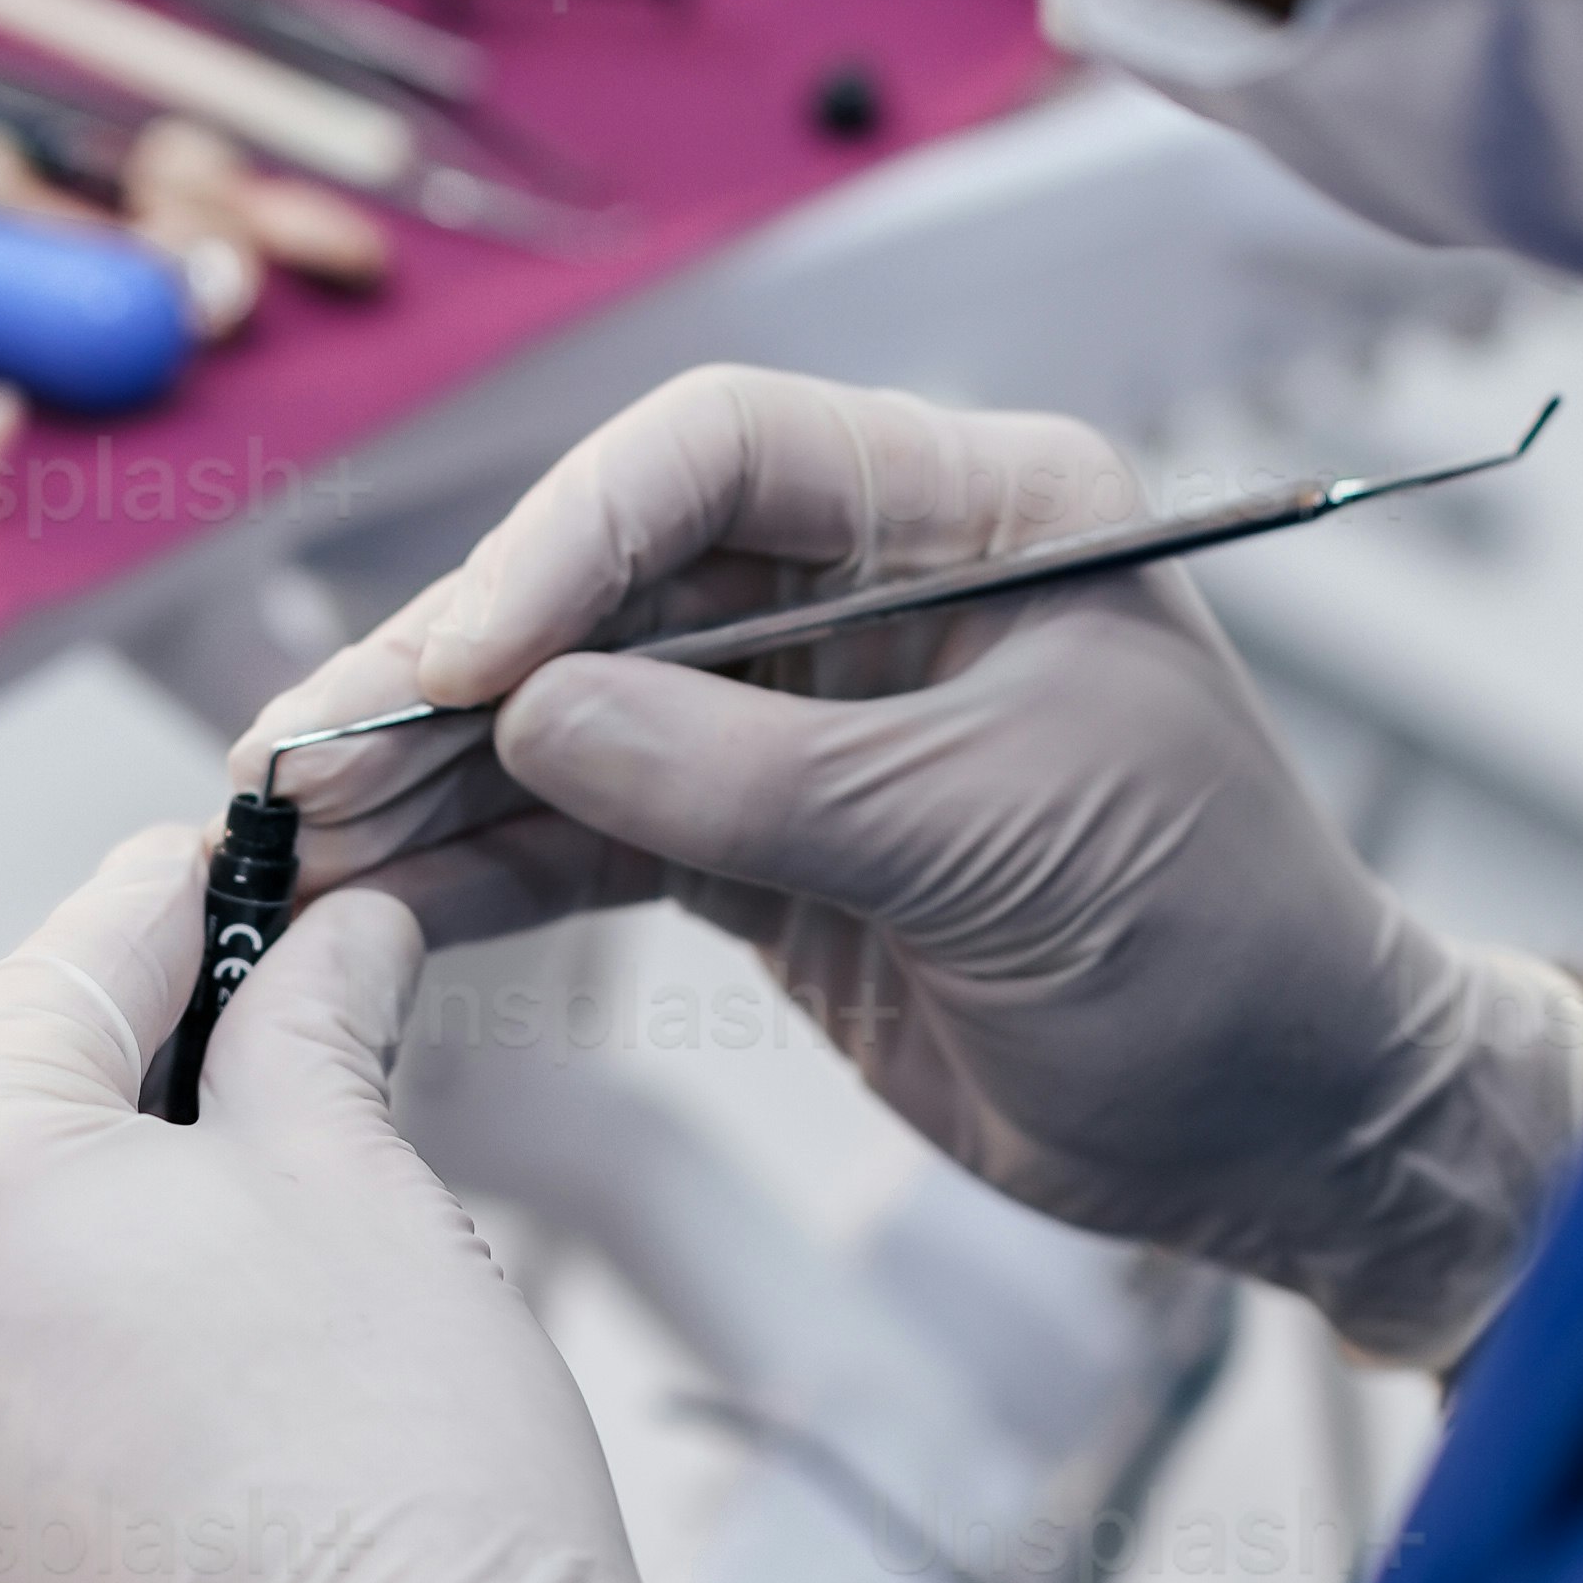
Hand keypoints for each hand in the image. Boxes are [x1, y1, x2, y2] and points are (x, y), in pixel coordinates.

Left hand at [0, 817, 709, 1582]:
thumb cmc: (401, 1487)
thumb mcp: (367, 1192)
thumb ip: (309, 1031)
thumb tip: (330, 936)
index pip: (68, 970)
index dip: (183, 914)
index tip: (236, 885)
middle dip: (98, 1124)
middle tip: (247, 1119)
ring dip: (32, 1311)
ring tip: (200, 1353)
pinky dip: (4, 1479)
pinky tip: (140, 1503)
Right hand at [239, 369, 1582, 1374]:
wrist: (1295, 1129)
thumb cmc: (1220, 951)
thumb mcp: (1003, 846)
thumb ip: (763, 778)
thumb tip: (533, 710)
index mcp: (971, 511)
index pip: (722, 454)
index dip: (572, 537)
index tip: (468, 655)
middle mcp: (869, 589)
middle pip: (612, 584)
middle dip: (452, 666)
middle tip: (306, 755)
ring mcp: (805, 723)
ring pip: (575, 714)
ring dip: (431, 773)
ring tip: (288, 831)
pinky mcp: (764, 854)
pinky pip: (591, 835)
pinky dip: (481, 868)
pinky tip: (368, 899)